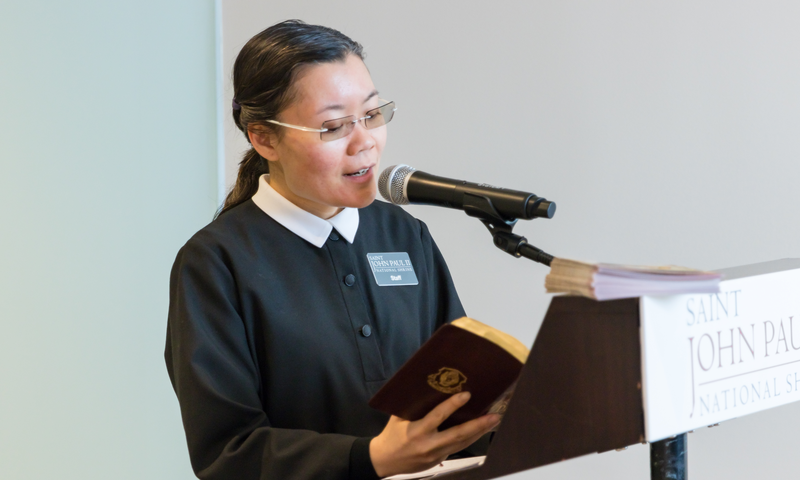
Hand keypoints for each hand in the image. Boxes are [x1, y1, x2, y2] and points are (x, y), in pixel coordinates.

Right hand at [368, 392, 500, 477]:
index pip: (437, 416)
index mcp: (416, 431)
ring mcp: (435, 455)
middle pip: (457, 435)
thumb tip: (430, 385)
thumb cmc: (391, 434)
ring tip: (493, 421)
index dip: (452, 405)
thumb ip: (414, 405)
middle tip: (494, 415)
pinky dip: (470, 439)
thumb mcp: (398, 417)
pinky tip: (479, 431)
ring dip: (479, 432)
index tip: (467, 395)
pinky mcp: (438, 460)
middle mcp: (428, 444)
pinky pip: (457, 448)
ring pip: (462, 444)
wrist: (384, 460)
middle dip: (477, 425)